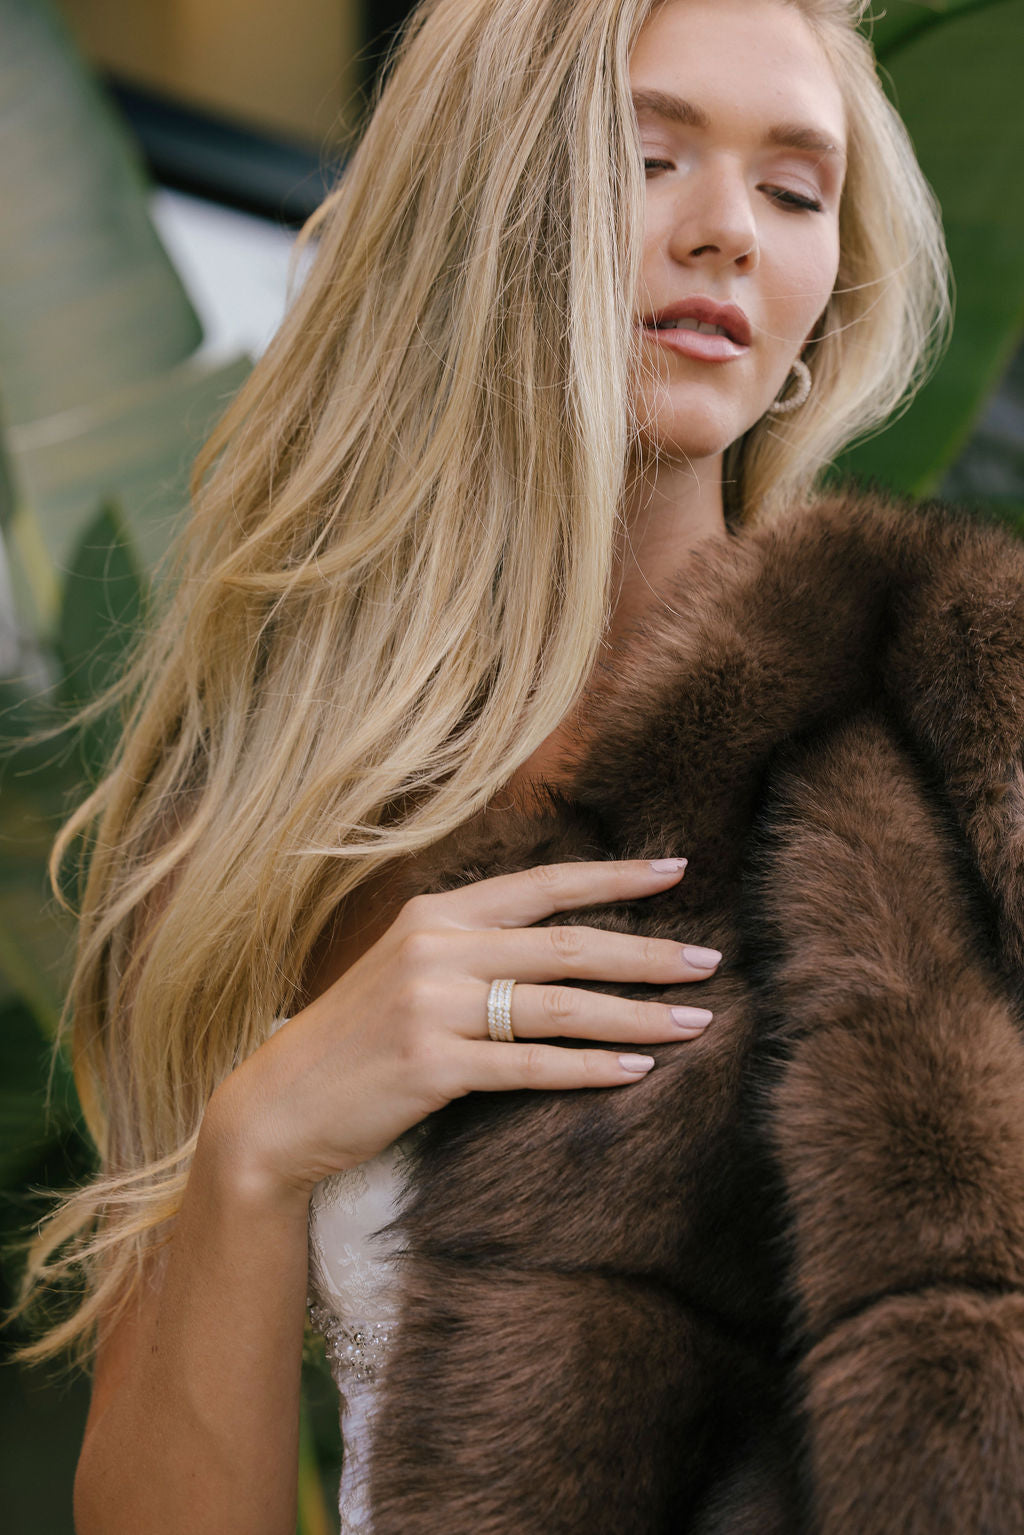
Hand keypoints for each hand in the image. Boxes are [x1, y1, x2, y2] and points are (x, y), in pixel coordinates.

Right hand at [206, 858, 719, 1201]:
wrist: (275, 1109)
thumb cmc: (351, 1042)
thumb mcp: (404, 970)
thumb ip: (470, 947)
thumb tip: (560, 944)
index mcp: (434, 915)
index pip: (541, 885)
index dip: (614, 878)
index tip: (677, 871)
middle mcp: (435, 948)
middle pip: (565, 944)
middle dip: (646, 953)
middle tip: (709, 961)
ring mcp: (432, 1006)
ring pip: (558, 1005)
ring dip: (635, 1015)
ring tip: (695, 1022)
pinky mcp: (432, 1066)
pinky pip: (531, 1066)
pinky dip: (589, 1068)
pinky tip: (635, 1070)